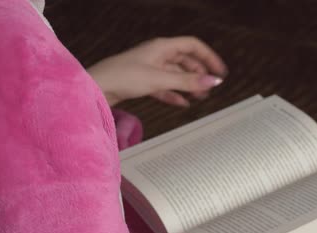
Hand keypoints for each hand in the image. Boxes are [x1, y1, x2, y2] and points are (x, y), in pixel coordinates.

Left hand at [87, 36, 227, 106]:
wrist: (96, 88)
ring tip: (200, 98)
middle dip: (199, 74)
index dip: (209, 57)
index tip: (220, 72)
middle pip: (186, 61)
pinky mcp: (142, 82)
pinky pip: (165, 87)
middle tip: (210, 89)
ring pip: (176, 75)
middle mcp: (157, 55)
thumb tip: (213, 81)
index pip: (193, 46)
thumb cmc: (123, 77)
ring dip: (188, 86)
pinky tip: (182, 104)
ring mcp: (150, 68)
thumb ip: (188, 82)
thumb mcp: (160, 79)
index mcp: (162, 47)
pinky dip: (175, 94)